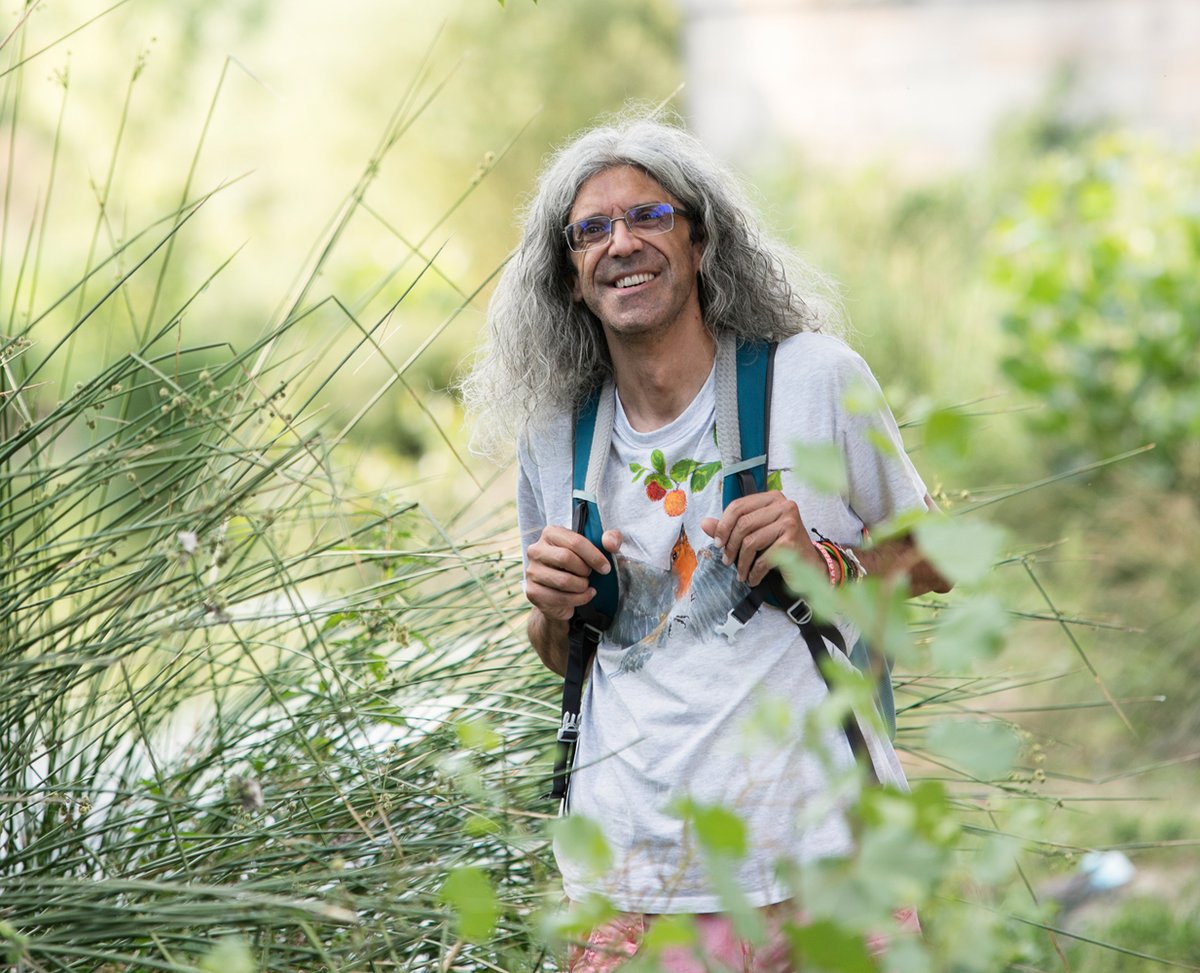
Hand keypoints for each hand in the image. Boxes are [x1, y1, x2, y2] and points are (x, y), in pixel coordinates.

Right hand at [524, 525, 622, 621]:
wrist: (563, 592)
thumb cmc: (581, 565)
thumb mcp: (599, 549)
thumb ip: (611, 539)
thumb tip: (611, 543)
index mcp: (550, 533)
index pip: (575, 541)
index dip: (594, 556)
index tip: (605, 567)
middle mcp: (536, 550)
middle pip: (566, 558)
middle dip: (585, 570)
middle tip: (590, 575)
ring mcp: (531, 571)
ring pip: (563, 580)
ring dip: (581, 586)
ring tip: (585, 585)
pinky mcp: (533, 592)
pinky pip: (559, 598)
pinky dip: (578, 599)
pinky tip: (584, 596)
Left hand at [701, 492, 821, 586]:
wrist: (810, 567)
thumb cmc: (781, 547)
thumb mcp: (755, 534)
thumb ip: (730, 527)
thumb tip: (704, 523)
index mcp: (772, 498)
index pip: (738, 506)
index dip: (723, 526)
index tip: (717, 543)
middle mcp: (784, 506)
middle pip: (743, 524)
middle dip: (730, 546)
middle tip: (726, 561)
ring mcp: (790, 522)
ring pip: (751, 542)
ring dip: (741, 562)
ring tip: (740, 573)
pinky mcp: (792, 542)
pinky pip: (763, 558)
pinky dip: (754, 572)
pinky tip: (752, 578)